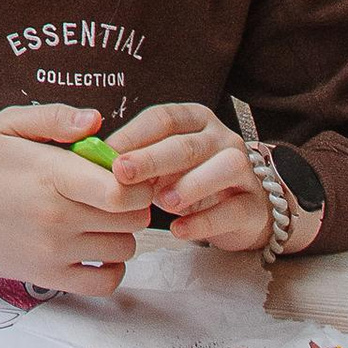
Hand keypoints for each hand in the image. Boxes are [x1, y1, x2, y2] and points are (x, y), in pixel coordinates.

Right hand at [0, 103, 153, 290]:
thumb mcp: (10, 123)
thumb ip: (57, 117)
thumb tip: (97, 120)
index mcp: (50, 174)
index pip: (122, 190)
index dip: (136, 180)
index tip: (123, 172)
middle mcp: (55, 217)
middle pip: (132, 219)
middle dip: (131, 203)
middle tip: (110, 192)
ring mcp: (52, 251)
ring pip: (124, 249)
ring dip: (121, 233)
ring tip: (97, 217)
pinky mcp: (47, 277)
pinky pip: (105, 281)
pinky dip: (111, 266)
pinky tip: (94, 247)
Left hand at [103, 103, 317, 253]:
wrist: (241, 211)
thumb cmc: (191, 180)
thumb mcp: (164, 165)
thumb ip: (137, 159)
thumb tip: (93, 162)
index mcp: (195, 120)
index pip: (163, 118)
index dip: (134, 134)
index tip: (106, 153)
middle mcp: (222, 138)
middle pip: (187, 144)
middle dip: (152, 158)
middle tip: (122, 173)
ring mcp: (244, 170)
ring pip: (222, 168)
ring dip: (190, 184)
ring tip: (161, 202)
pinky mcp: (254, 205)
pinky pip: (232, 210)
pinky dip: (204, 221)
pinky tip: (179, 230)